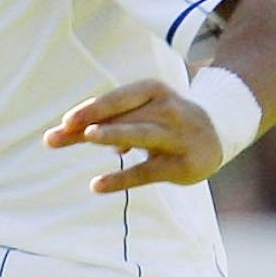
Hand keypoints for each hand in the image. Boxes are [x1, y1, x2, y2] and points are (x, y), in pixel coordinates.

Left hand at [44, 79, 221, 192]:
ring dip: (116, 134)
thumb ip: (100, 123)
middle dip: (91, 123)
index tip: (65, 122)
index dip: (92, 109)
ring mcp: (175, 137)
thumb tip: (58, 134)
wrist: (217, 134)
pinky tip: (96, 185)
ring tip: (90, 136)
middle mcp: (166, 109)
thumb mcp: (137, 114)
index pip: (117, 99)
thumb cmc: (163, 121)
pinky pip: (147, 172)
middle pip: (123, 117)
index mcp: (152, 91)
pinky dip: (121, 178)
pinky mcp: (180, 165)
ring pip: (141, 134)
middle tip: (63, 130)